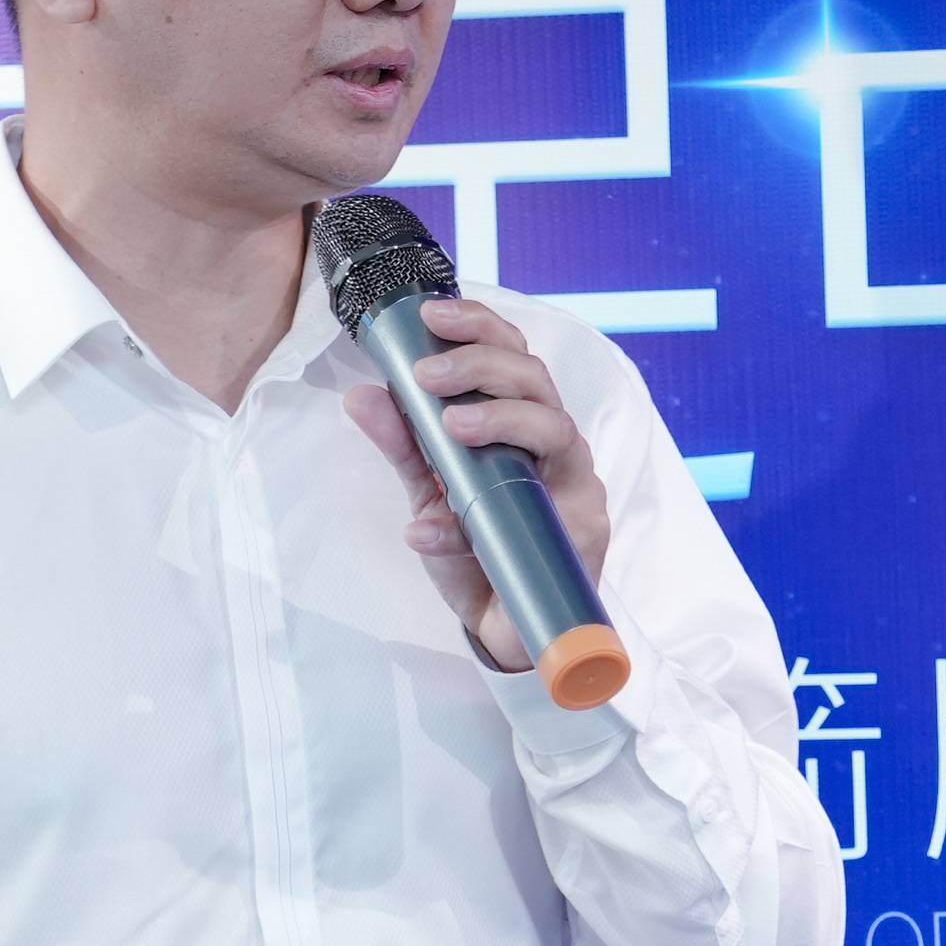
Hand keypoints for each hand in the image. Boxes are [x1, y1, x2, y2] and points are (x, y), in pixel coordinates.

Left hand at [340, 296, 613, 673]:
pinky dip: (487, 514)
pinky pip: (548, 506)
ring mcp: (576, 487)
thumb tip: (362, 395)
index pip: (513, 355)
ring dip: (502, 417)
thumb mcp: (428, 493)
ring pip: (557, 426)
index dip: (479, 326)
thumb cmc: (476, 553)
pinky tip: (437, 524)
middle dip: (483, 363)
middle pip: (537, 379)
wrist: (503, 630)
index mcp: (523, 423)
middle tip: (430, 372)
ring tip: (450, 424)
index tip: (430, 315)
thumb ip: (403, 446)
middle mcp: (557, 447)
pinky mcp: (584, 533)